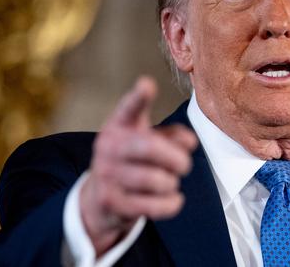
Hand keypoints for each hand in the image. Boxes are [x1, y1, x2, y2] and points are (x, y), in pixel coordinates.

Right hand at [79, 76, 196, 255]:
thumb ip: (171, 135)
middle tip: (185, 164)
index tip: (147, 84)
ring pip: (156, 179)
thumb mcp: (148, 141)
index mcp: (119, 125)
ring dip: (172, 182)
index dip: (139, 97)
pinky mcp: (111, 202)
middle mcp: (108, 147)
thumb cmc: (133, 162)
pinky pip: (154, 205)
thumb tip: (189, 141)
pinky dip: (171, 203)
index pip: (129, 108)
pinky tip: (174, 199)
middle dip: (177, 158)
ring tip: (169, 182)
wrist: (100, 200)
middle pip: (150, 147)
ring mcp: (106, 175)